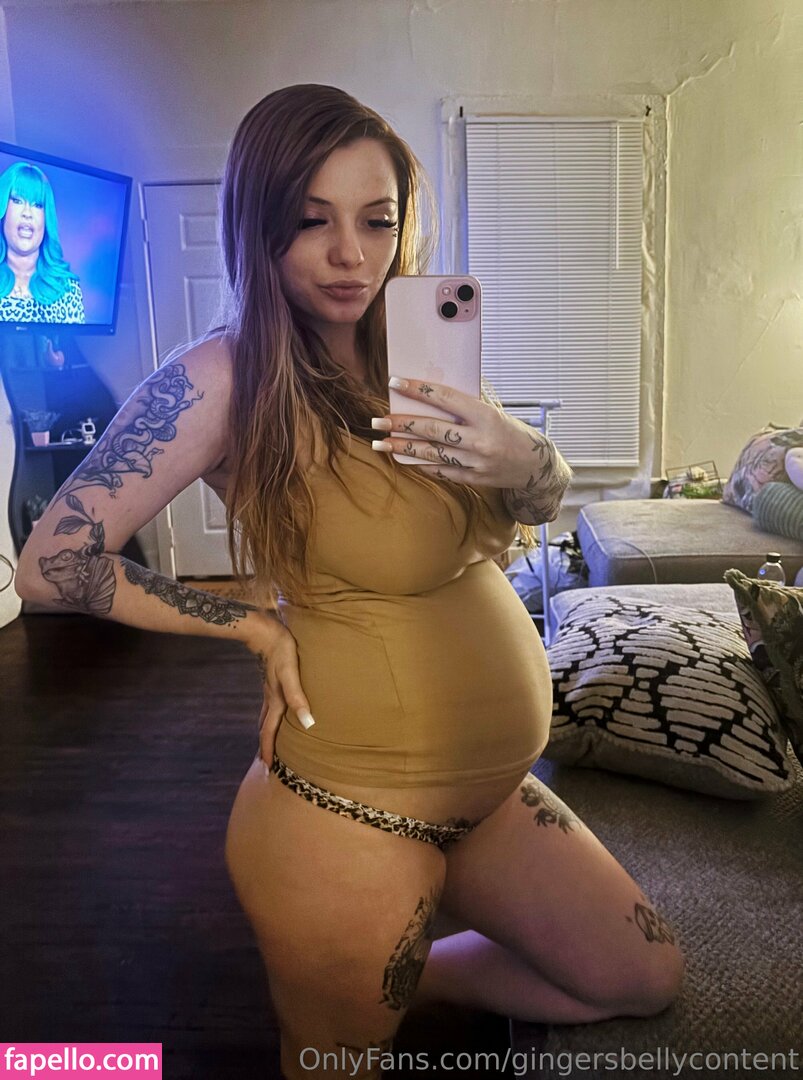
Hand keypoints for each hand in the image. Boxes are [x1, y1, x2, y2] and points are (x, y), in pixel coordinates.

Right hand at [246, 615, 314, 768]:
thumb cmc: (282, 650)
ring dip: (267, 732)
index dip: (268, 750)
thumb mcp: (291, 673)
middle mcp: (270, 698)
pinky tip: (278, 713)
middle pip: (265, 727)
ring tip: (270, 742)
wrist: (266, 631)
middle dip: (265, 746)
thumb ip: (298, 697)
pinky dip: (271, 717)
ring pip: (266, 717)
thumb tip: (308, 723)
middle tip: (266, 763)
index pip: (269, 731)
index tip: (267, 769)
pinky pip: (270, 706)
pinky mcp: (272, 681)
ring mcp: (269, 690)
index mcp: (276, 700)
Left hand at [370, 375, 546, 489]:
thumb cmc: (513, 433)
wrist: (537, 467)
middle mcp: (480, 440)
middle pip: (433, 429)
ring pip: (432, 453)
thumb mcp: (495, 413)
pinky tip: (402, 458)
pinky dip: (421, 464)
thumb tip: (433, 393)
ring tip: (381, 443)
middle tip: (378, 421)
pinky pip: (440, 471)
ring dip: (403, 448)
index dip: (419, 390)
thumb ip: (467, 405)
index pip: (446, 399)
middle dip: (402, 424)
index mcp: (486, 416)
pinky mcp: (472, 480)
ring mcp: (475, 463)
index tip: (396, 383)